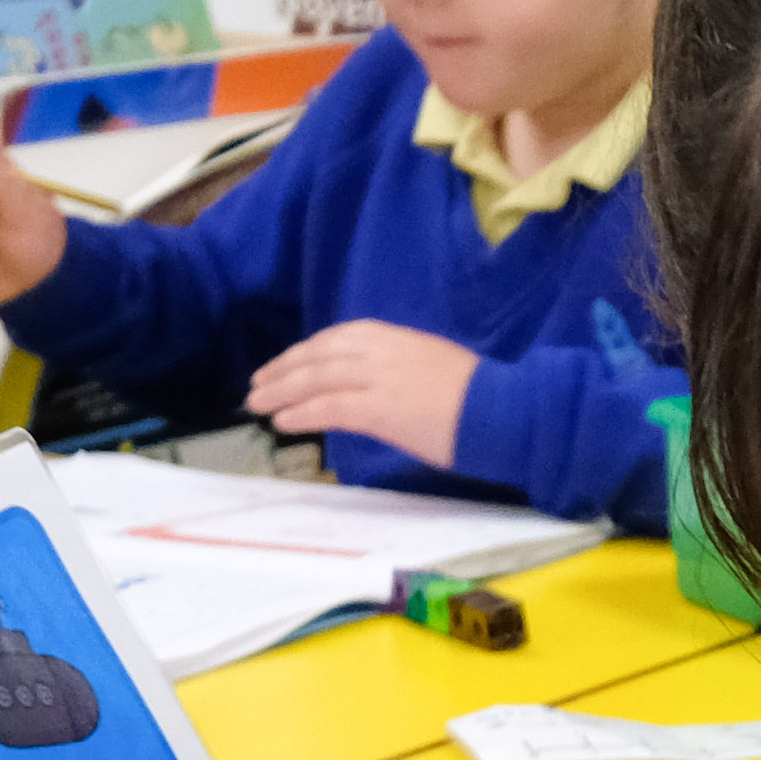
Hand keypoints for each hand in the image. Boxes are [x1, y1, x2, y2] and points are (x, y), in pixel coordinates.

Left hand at [247, 321, 477, 472]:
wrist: (503, 411)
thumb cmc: (475, 396)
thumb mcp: (427, 365)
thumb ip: (392, 367)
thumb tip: (363, 384)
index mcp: (392, 336)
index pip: (334, 338)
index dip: (302, 352)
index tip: (282, 365)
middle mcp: (380, 351)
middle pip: (317, 356)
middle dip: (283, 371)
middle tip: (257, 386)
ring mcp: (379, 378)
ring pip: (316, 379)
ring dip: (282, 392)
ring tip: (259, 405)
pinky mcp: (381, 409)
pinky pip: (330, 408)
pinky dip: (303, 414)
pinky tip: (284, 423)